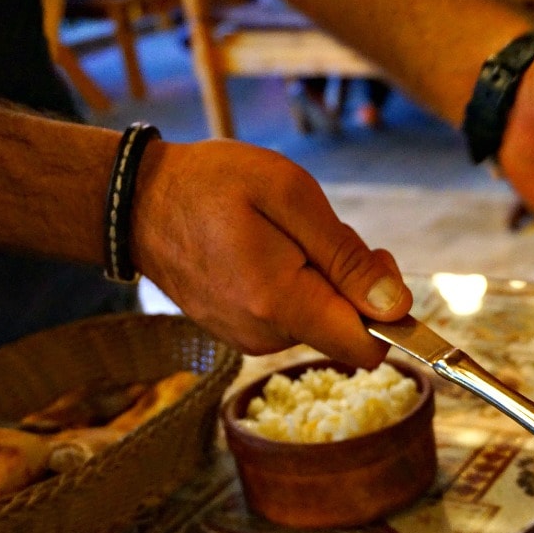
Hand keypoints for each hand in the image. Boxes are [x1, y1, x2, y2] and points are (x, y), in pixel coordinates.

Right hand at [131, 138, 411, 366]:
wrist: (137, 201)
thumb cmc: (213, 185)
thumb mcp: (290, 196)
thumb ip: (347, 258)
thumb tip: (396, 308)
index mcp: (282, 304)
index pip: (366, 347)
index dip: (387, 313)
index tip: (373, 265)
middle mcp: (267, 336)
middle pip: (347, 329)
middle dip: (351, 283)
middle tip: (319, 233)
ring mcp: (251, 339)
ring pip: (321, 321)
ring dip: (323, 281)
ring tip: (284, 237)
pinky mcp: (242, 334)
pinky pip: (294, 318)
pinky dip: (297, 288)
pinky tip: (268, 252)